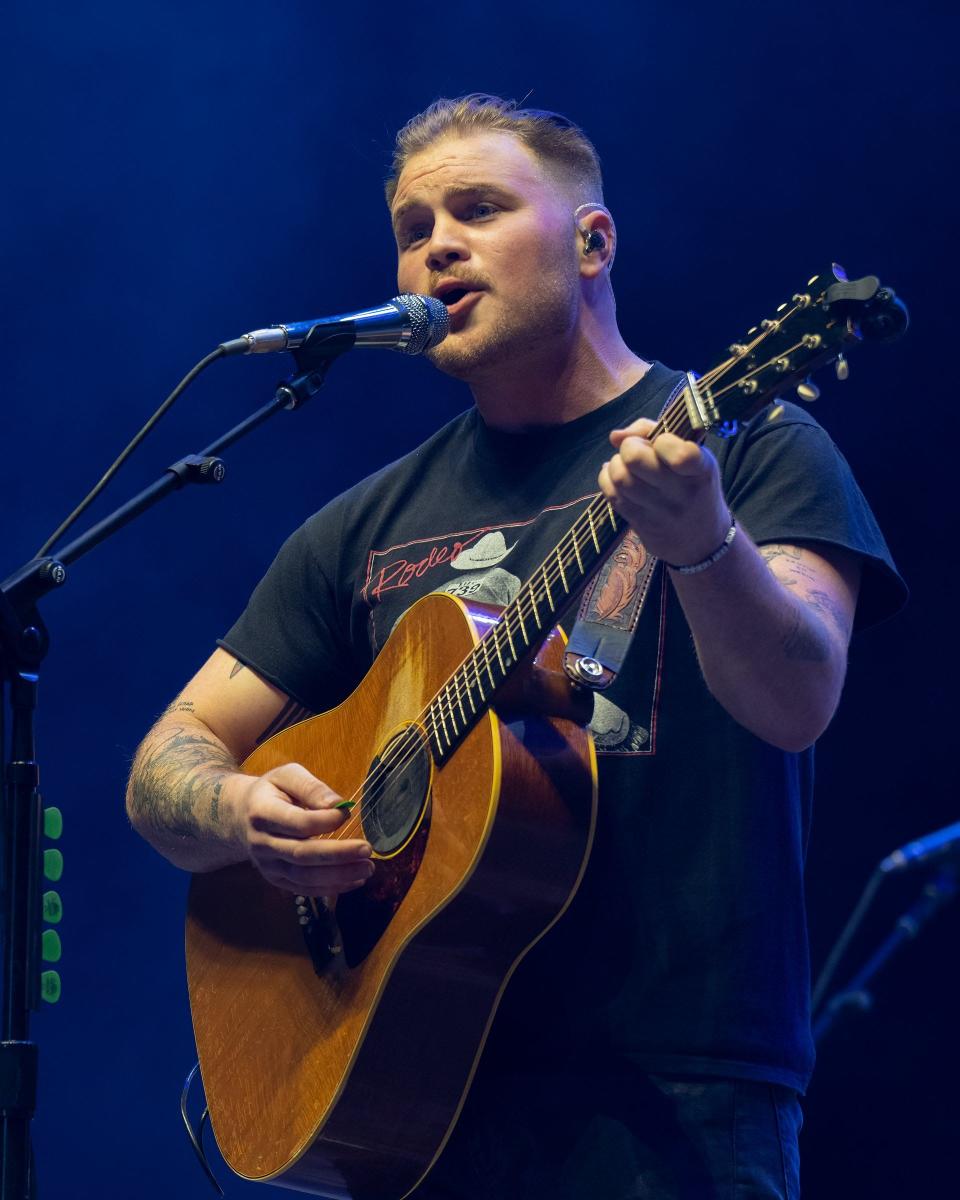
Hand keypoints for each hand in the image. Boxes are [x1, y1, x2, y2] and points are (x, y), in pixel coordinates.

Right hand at [229, 763, 373, 895]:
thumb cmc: (272, 791)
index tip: (347, 814)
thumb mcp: (288, 775)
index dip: (325, 821)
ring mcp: (267, 865)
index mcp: (262, 812)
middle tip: (367, 849)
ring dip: (338, 876)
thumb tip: (338, 805)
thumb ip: (312, 787)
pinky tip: (354, 880)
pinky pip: (303, 889)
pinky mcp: (276, 879)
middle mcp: (261, 843)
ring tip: (367, 868)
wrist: (242, 815)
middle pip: (302, 854)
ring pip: (304, 877)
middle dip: (338, 854)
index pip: (297, 823)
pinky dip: (330, 888)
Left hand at [598, 418, 730, 566]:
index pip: (679, 455)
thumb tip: (615, 436)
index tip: (662, 442)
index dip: (661, 441)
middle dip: (629, 447)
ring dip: (615, 464)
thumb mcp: (693, 455)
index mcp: (701, 469)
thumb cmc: (695, 486)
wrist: (702, 540)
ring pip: (619, 477)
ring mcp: (659, 510)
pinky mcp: (640, 523)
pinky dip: (607, 479)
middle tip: (636, 451)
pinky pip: (611, 495)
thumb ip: (655, 432)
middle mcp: (681, 492)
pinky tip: (617, 478)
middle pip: (634, 458)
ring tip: (626, 465)